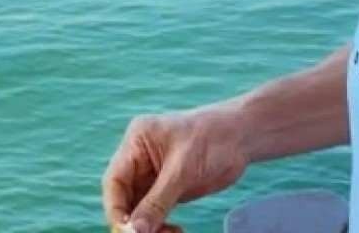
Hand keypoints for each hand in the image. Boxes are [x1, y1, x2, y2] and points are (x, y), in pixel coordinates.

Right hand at [102, 102, 250, 232]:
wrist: (243, 136)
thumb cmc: (214, 138)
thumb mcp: (183, 170)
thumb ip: (158, 201)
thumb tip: (134, 231)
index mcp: (137, 142)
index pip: (115, 180)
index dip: (116, 208)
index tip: (126, 230)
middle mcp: (140, 158)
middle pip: (124, 197)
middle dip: (133, 221)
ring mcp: (154, 174)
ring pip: (138, 209)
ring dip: (148, 227)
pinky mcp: (168, 188)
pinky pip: (155, 213)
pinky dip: (160, 226)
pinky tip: (175, 231)